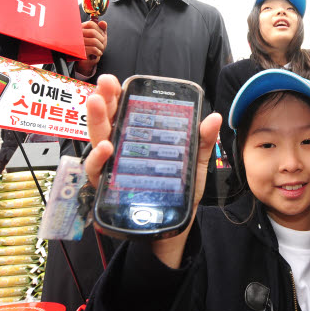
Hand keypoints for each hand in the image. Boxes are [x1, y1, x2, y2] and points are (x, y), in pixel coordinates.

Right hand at [75, 20, 107, 76]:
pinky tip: (98, 53)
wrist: (87, 60)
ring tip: (100, 49)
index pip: (91, 24)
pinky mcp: (80, 52)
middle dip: (101, 39)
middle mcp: (77, 35)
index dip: (99, 29)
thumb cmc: (93, 46)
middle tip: (102, 44)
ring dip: (101, 46)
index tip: (101, 35)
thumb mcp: (99, 36)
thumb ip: (102, 28)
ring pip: (94, 41)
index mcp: (81, 29)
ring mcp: (77, 43)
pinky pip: (93, 49)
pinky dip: (98, 52)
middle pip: (93, 32)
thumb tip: (103, 22)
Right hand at [84, 75, 221, 267]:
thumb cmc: (177, 191)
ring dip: (96, 122)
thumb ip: (201, 142)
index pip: (123, 111)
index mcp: (137, 138)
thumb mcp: (193, 164)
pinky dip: (97, 160)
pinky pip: (96, 173)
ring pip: (97, 141)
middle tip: (104, 84)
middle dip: (102, 100)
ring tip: (98, 106)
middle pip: (107, 121)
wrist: (173, 229)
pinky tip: (106, 149)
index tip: (115, 81)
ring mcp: (110, 170)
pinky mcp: (105, 191)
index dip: (117, 95)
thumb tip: (213, 118)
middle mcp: (119, 151)